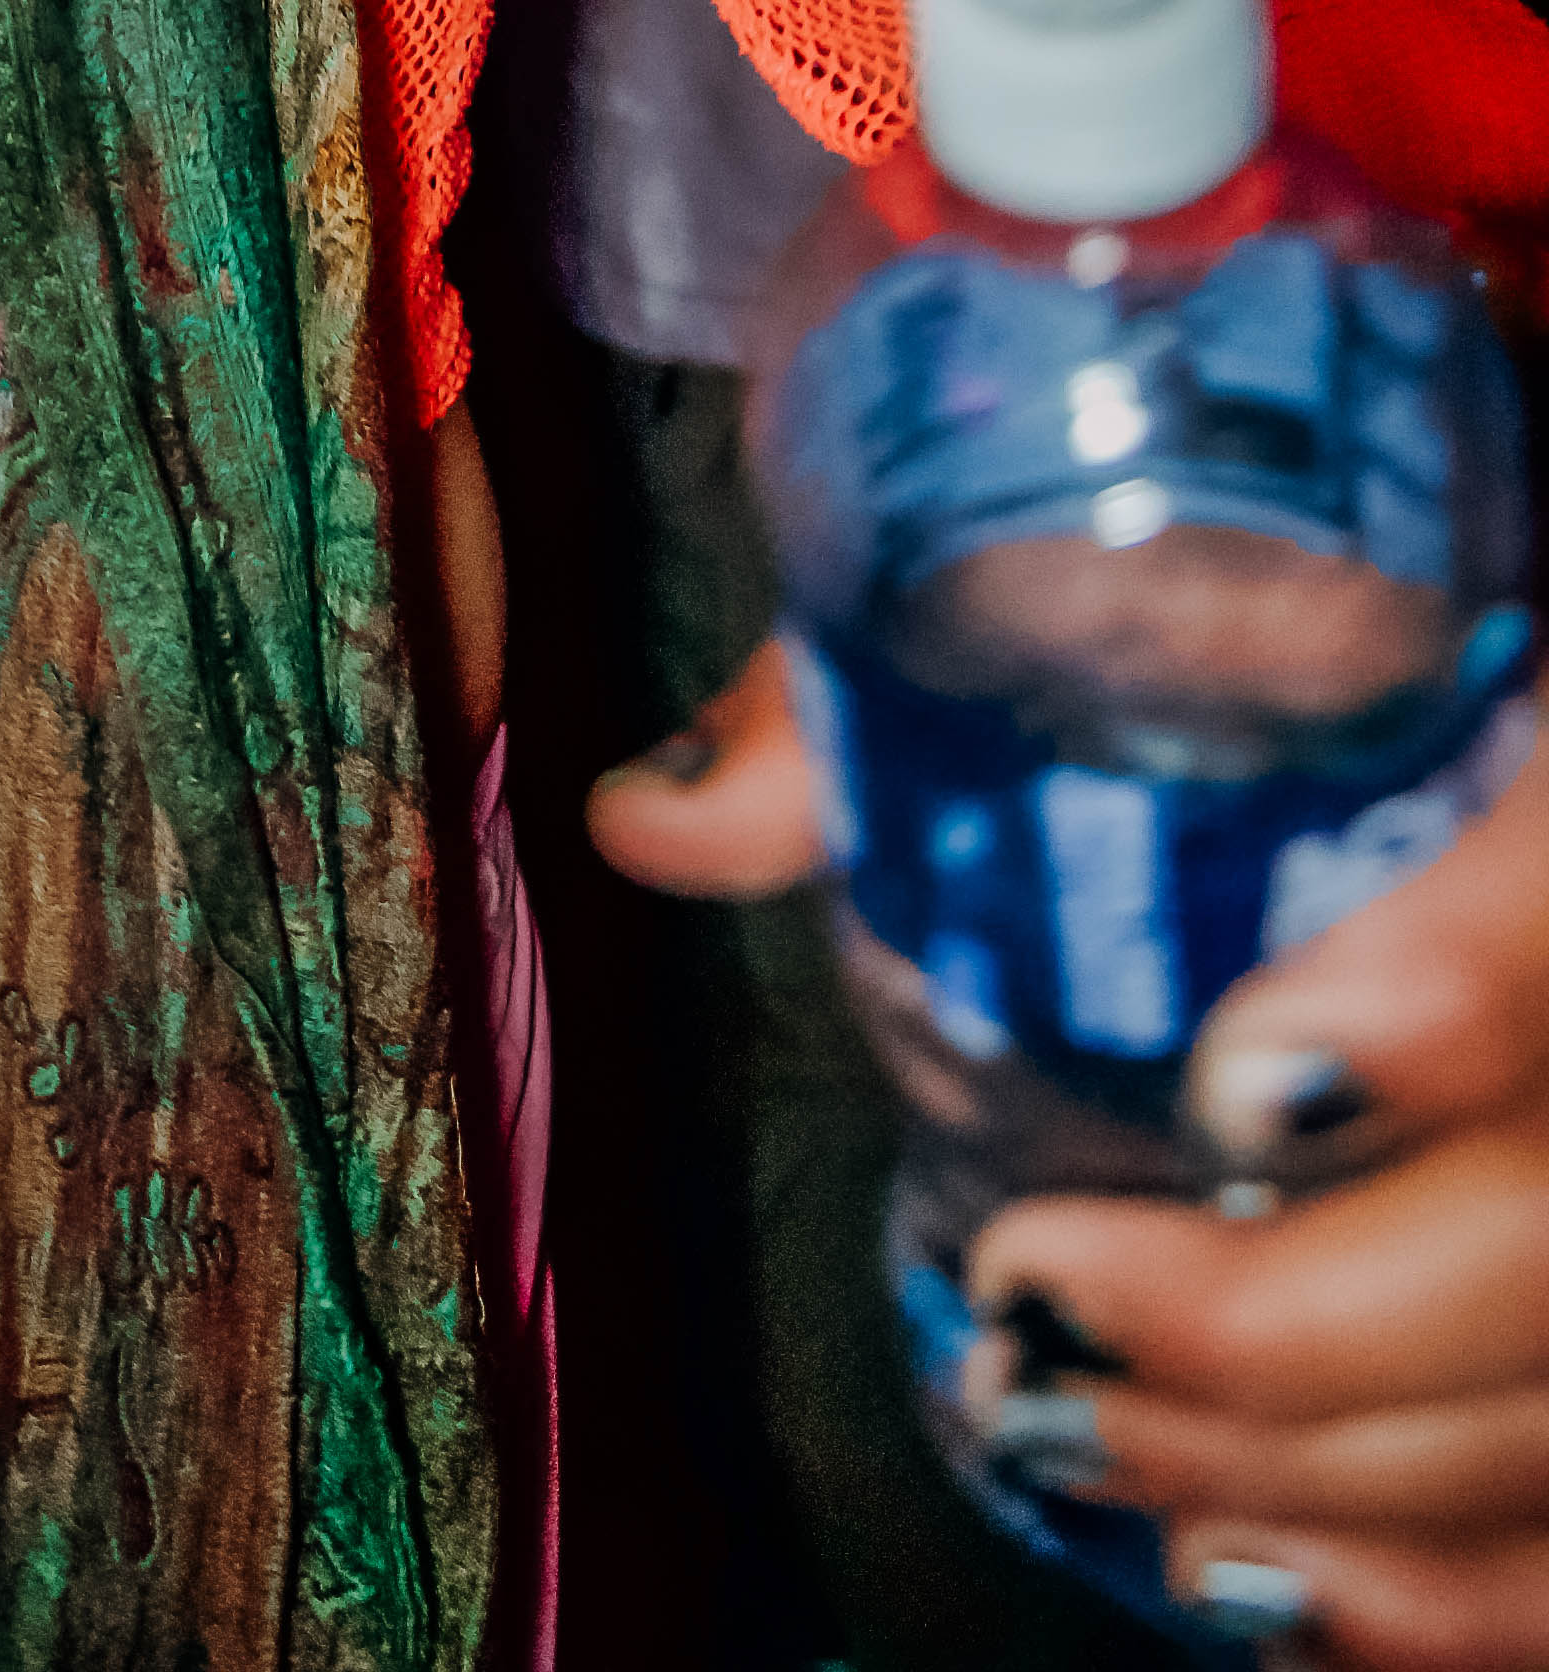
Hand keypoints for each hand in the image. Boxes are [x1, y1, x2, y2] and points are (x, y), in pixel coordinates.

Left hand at [598, 646, 1548, 1654]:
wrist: (1426, 644)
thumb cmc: (1236, 575)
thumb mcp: (1088, 557)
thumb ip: (911, 672)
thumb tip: (665, 818)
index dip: (1459, 1006)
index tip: (1243, 1087)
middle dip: (1298, 1326)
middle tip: (1038, 1290)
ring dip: (1322, 1487)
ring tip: (1075, 1429)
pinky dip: (1427, 1593)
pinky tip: (1243, 1569)